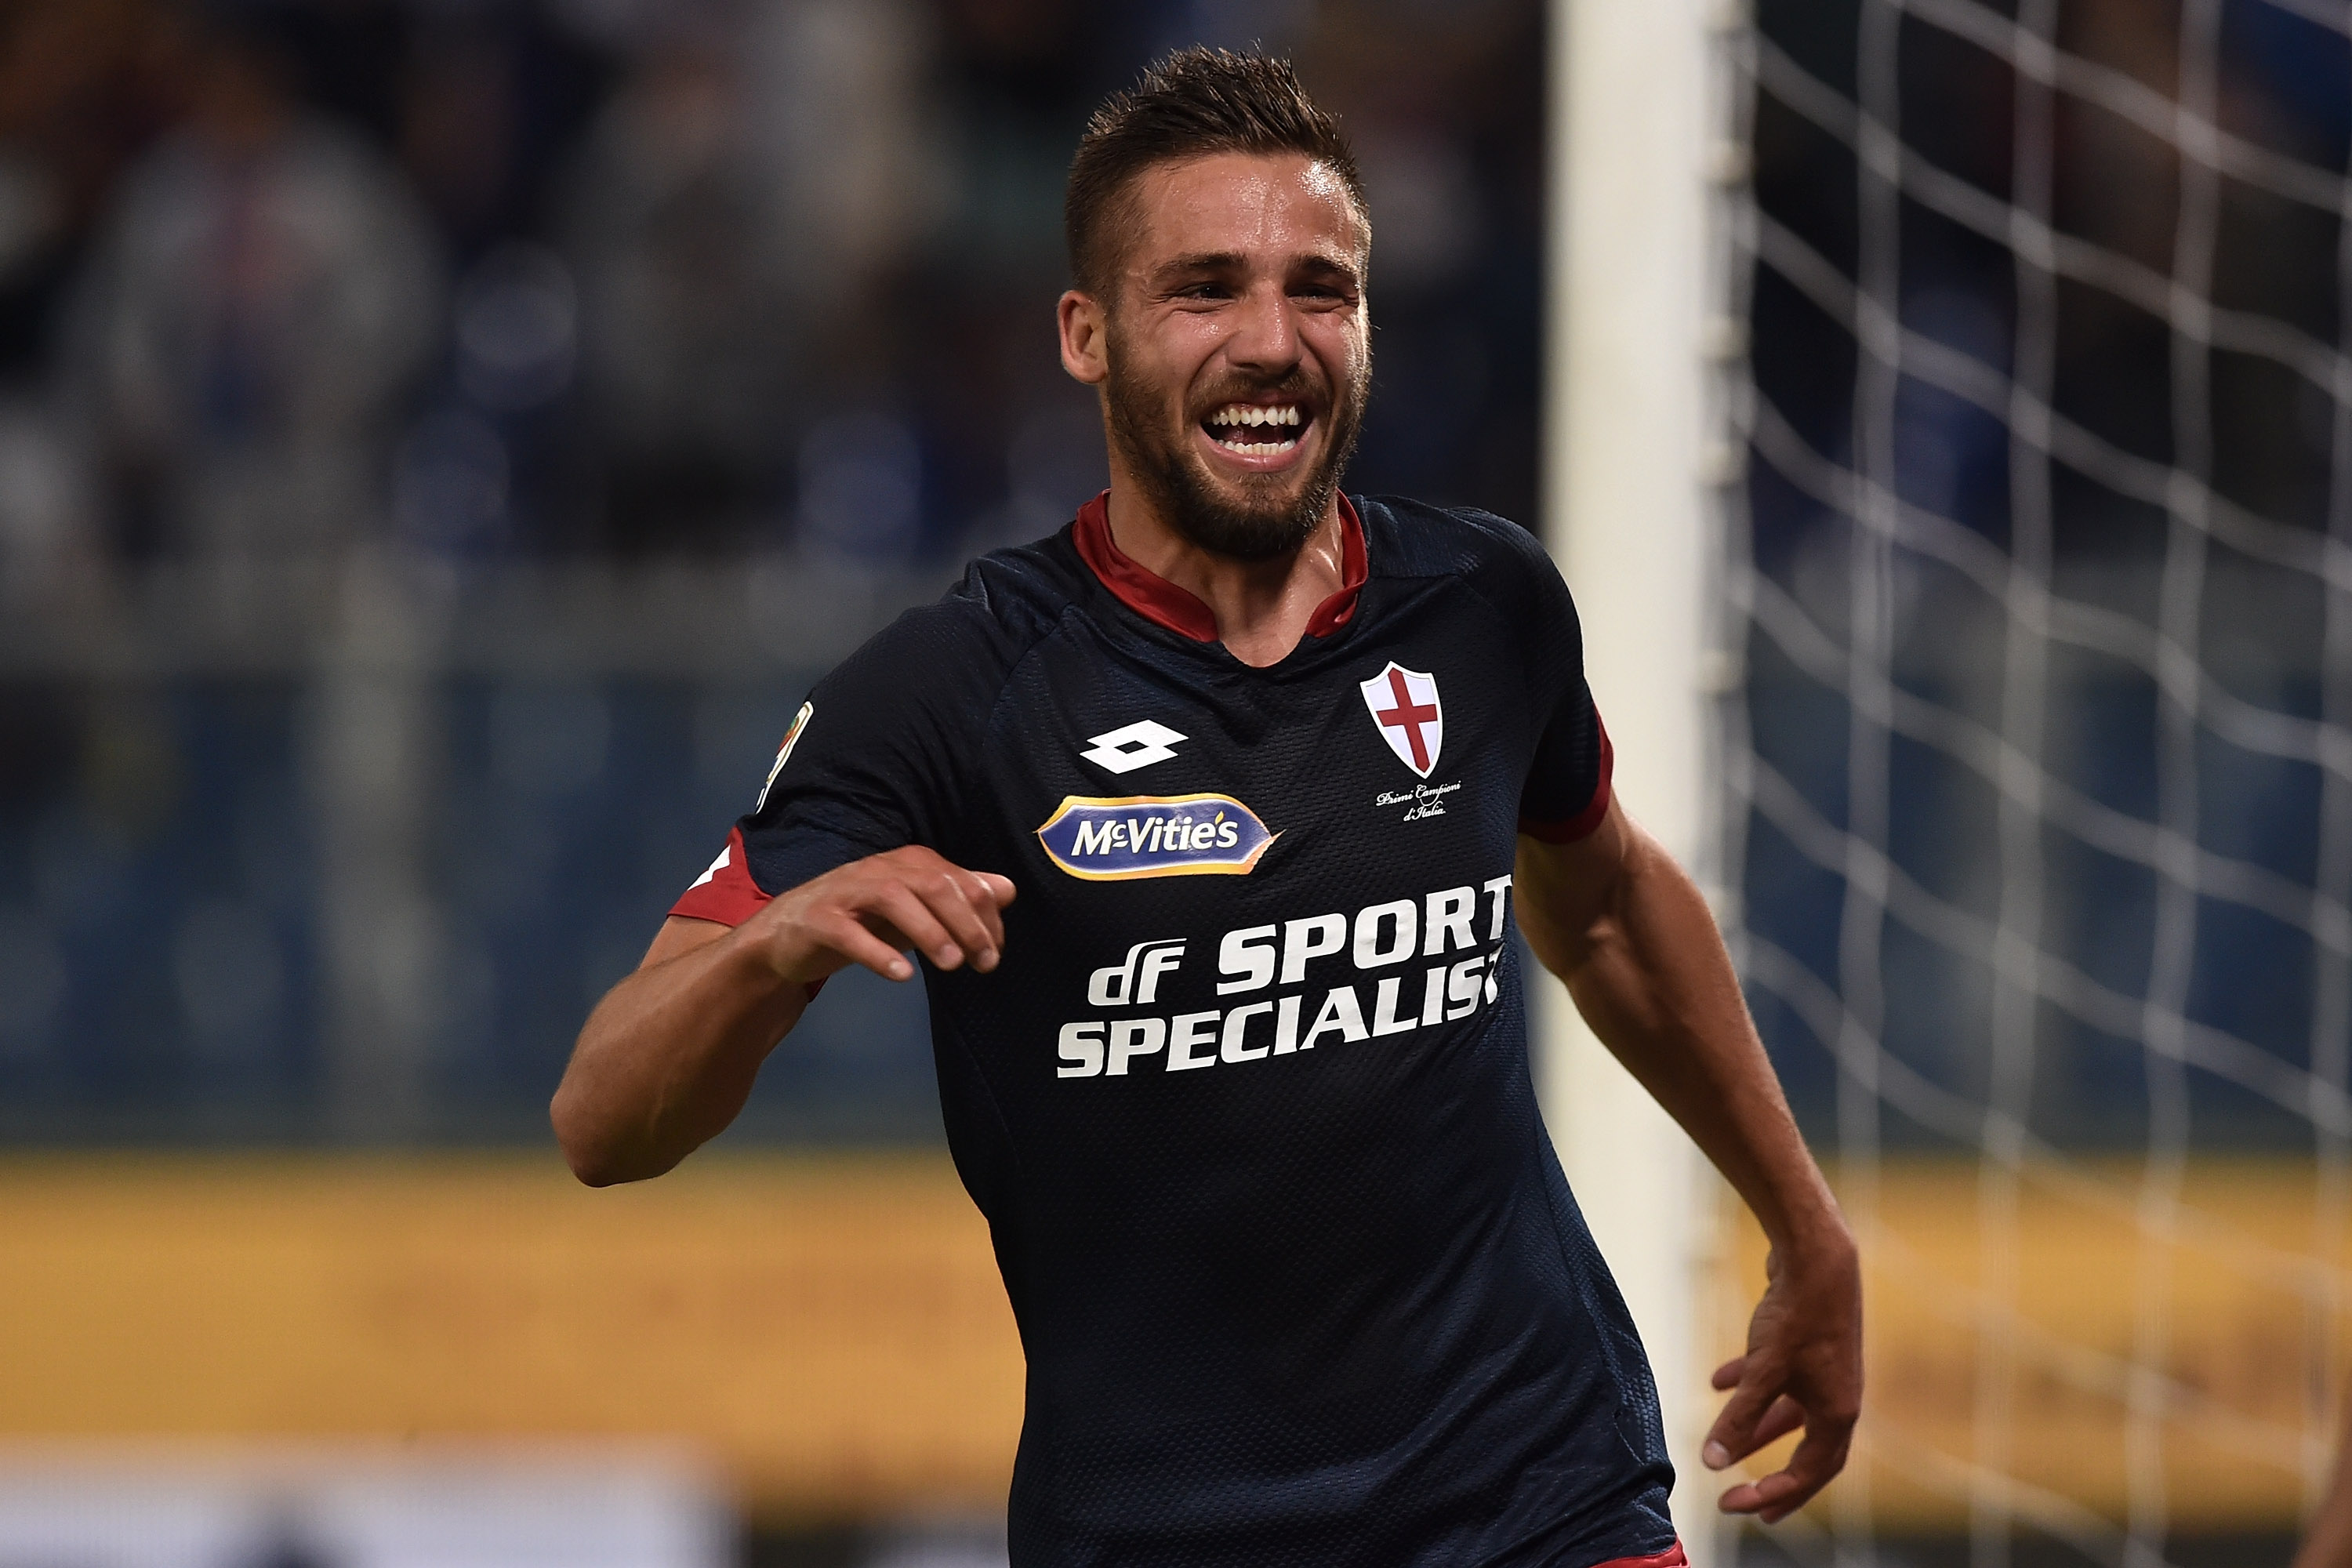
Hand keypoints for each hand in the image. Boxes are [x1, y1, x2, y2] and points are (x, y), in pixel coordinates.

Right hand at [744, 846, 1015, 985]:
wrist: (789, 935)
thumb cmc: (861, 920)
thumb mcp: (916, 911)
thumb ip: (959, 899)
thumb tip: (1007, 889)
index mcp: (907, 864)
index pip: (957, 879)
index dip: (984, 913)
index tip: (997, 950)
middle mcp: (879, 870)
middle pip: (931, 883)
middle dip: (965, 921)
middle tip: (986, 961)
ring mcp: (846, 892)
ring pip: (893, 898)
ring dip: (928, 930)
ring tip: (952, 964)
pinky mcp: (819, 920)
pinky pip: (849, 932)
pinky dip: (877, 952)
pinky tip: (902, 974)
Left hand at [1703, 1228, 1861, 1522]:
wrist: (1816, 1255)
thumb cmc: (1796, 1315)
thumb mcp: (1763, 1372)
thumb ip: (1739, 1419)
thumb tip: (1712, 1463)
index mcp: (1837, 1412)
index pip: (1810, 1472)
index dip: (1775, 1495)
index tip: (1735, 1504)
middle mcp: (1837, 1395)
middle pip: (1809, 1452)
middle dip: (1777, 1480)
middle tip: (1747, 1502)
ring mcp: (1824, 1370)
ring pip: (1790, 1414)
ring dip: (1758, 1429)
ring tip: (1725, 1448)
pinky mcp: (1807, 1345)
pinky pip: (1779, 1379)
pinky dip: (1749, 1386)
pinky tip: (1717, 1381)